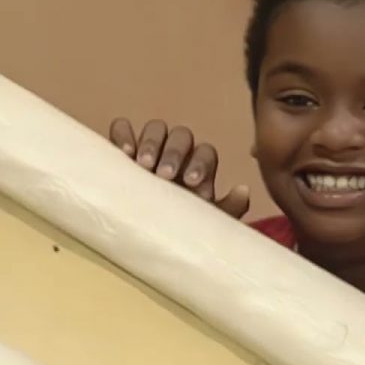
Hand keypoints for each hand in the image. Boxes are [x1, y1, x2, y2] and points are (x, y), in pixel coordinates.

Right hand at [109, 118, 249, 218]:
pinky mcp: (122, 149)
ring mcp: (149, 148)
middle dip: (175, 153)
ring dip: (152, 143)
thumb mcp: (205, 223)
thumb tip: (243, 190)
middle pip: (182, 136)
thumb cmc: (179, 228)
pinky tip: (124, 153)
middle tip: (165, 175)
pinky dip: (123, 134)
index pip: (205, 153)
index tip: (192, 183)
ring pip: (156, 128)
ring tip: (143, 166)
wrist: (144, 236)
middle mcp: (175, 153)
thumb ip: (228, 208)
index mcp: (198, 168)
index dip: (200, 164)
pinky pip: (122, 128)